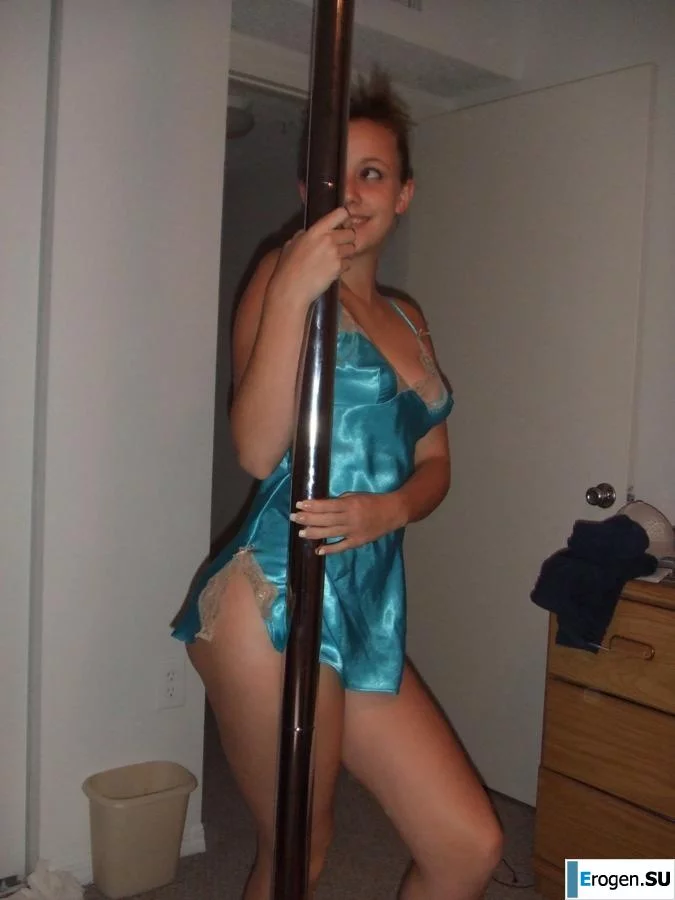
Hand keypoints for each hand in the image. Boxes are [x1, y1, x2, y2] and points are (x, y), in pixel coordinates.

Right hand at [267, 207, 354, 310]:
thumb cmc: (287, 268)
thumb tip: (307, 232)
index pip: (340, 214)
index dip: (344, 218)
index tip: (341, 224)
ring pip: (352, 249)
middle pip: (351, 233)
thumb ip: (303, 235)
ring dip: (346, 253)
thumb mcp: (291, 244)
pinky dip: (344, 267)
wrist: (291, 289)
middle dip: (347, 239)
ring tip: (335, 259)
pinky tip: (333, 270)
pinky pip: (349, 263)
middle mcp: (328, 239)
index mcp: (316, 230)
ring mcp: (335, 254)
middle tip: (339, 246)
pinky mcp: (339, 268)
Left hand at [289, 492, 404, 554]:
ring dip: (314, 533)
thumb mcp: (355, 495)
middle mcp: (350, 518)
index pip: (327, 505)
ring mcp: (353, 531)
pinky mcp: (357, 542)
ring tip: (301, 532)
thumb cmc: (372, 501)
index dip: (312, 506)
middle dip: (308, 518)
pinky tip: (318, 550)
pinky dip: (330, 549)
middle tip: (293, 517)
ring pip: (330, 533)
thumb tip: (321, 506)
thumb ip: (339, 501)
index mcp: (349, 504)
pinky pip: (341, 546)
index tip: (299, 504)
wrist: (392, 512)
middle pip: (325, 519)